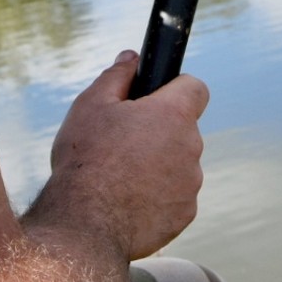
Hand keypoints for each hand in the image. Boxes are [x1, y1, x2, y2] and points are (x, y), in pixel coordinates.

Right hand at [31, 51, 209, 260]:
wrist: (86, 224)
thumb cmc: (86, 160)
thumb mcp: (91, 106)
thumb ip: (117, 76)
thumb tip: (131, 57)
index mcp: (173, 114)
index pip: (195, 88)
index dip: (177, 88)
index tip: (156, 98)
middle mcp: (191, 146)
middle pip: (183, 129)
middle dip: (159, 131)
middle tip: (123, 142)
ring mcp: (191, 183)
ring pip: (179, 164)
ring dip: (159, 165)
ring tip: (120, 177)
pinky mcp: (185, 214)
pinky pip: (175, 196)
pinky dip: (157, 196)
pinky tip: (128, 202)